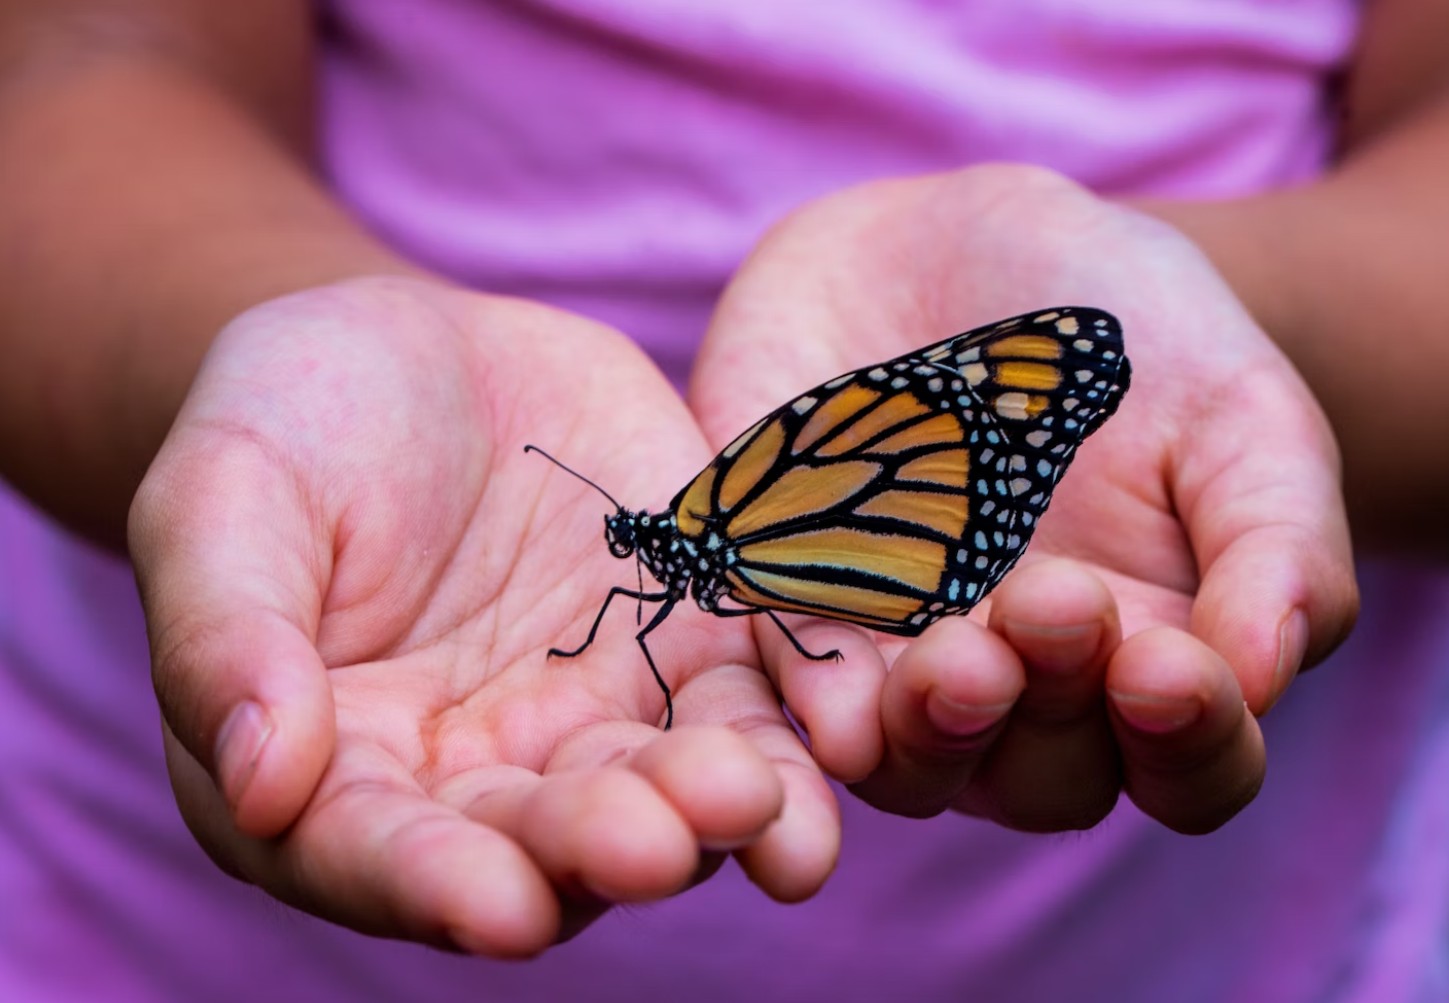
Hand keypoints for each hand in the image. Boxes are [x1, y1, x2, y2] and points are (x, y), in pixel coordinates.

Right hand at [129, 277, 838, 954]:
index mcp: (341, 773)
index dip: (434, 886)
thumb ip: (228, 637)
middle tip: (658, 842)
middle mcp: (481, 776)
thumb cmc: (286, 425)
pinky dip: (798, 726)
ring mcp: (598, 715)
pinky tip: (844, 735)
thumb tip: (259, 783)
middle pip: (544, 843)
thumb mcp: (222, 501)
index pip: (380, 855)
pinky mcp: (692, 644)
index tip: (498, 907)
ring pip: (665, 791)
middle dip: (602, 848)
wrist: (416, 352)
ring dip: (718, 814)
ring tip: (760, 803)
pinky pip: (753, 698)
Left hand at [690, 166, 1357, 833]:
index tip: (1168, 667)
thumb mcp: (1238, 412)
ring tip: (954, 660)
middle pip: (1041, 780)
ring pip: (912, 763)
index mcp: (1150, 658)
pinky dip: (812, 697)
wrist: (962, 244)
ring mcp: (900, 658)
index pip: (1190, 765)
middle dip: (1049, 714)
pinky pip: (790, 680)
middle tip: (1051, 605)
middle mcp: (1023, 688)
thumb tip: (1262, 676)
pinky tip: (834, 698)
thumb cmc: (1132, 336)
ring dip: (932, 734)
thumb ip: (1276, 542)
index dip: (1190, 742)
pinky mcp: (788, 604)